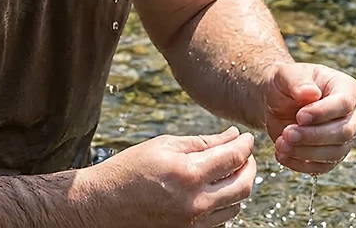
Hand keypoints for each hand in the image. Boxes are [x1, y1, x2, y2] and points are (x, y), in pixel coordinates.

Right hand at [88, 127, 255, 226]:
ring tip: (229, 170)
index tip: (247, 138)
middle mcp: (196, 203)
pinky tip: (214, 189)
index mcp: (188, 174)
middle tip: (245, 154)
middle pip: (243, 186)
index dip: (245, 145)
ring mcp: (195, 223)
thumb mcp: (164, 145)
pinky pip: (221, 220)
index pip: (232, 158)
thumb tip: (232, 136)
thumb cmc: (131, 169)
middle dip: (249, 167)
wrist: (106, 204)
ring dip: (239, 185)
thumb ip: (202, 142)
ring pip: (236, 205)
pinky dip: (225, 203)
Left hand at [264, 62, 355, 173]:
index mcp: (347, 88)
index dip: (323, 113)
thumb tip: (310, 93)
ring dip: (306, 152)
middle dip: (313, 136)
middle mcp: (352, 115)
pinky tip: (283, 155)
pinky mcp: (332, 155)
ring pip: (334, 153)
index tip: (299, 117)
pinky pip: (322, 166)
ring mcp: (345, 138)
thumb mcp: (287, 73)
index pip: (344, 104)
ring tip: (281, 144)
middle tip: (287, 133)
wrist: (276, 99)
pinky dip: (301, 164)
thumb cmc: (286, 82)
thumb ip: (298, 81)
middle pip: (343, 132)